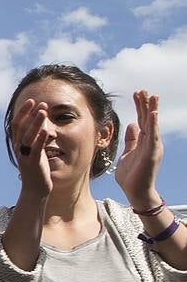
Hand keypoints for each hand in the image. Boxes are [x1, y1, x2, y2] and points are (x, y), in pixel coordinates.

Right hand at [11, 97, 54, 199]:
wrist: (35, 191)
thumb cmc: (37, 171)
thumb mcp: (35, 152)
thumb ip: (37, 140)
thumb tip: (43, 126)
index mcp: (18, 145)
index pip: (17, 125)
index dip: (23, 112)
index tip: (32, 101)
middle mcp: (19, 149)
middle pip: (21, 127)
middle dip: (29, 113)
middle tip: (39, 102)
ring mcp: (25, 156)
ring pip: (28, 135)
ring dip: (36, 122)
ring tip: (43, 111)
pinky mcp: (33, 163)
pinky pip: (36, 148)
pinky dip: (40, 138)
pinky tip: (47, 130)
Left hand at [115, 90, 162, 207]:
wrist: (136, 192)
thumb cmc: (131, 175)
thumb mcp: (127, 153)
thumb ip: (131, 139)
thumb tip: (132, 124)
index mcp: (143, 141)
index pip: (142, 120)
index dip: (140, 107)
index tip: (137, 93)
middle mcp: (150, 142)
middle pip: (148, 119)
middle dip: (145, 104)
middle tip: (142, 90)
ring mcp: (152, 147)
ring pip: (152, 124)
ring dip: (152, 110)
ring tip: (152, 96)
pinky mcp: (152, 153)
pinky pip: (153, 136)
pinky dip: (153, 124)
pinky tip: (153, 114)